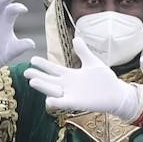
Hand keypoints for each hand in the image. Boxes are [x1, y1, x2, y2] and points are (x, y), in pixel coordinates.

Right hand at [25, 37, 142, 119]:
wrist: (116, 93)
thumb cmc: (105, 80)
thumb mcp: (92, 62)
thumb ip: (83, 52)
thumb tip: (76, 39)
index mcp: (70, 75)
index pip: (53, 69)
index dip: (43, 65)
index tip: (32, 59)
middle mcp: (68, 85)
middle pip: (49, 80)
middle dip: (37, 76)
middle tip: (26, 72)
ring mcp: (71, 94)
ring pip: (53, 90)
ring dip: (43, 87)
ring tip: (32, 82)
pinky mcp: (77, 103)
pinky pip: (64, 103)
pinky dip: (56, 102)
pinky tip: (48, 100)